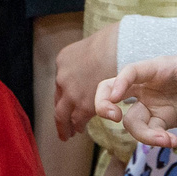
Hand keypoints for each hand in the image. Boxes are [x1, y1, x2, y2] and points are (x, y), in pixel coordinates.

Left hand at [50, 22, 119, 140]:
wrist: (118, 48)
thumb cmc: (112, 42)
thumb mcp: (90, 46)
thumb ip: (85, 61)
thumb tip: (91, 67)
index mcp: (62, 61)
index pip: (61, 84)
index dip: (64, 96)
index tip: (66, 103)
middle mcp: (62, 78)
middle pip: (58, 101)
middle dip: (60, 115)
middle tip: (62, 126)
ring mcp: (71, 93)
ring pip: (63, 115)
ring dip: (65, 126)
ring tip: (69, 134)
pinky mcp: (84, 106)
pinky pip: (78, 120)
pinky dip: (78, 126)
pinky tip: (80, 130)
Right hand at [94, 51, 176, 146]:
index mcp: (157, 67)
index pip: (131, 72)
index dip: (119, 83)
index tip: (115, 98)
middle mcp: (148, 85)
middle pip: (112, 92)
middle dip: (104, 104)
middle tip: (113, 118)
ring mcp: (153, 104)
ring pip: (131, 120)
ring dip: (142, 134)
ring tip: (166, 140)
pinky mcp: (163, 120)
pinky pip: (150, 132)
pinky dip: (157, 140)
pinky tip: (172, 142)